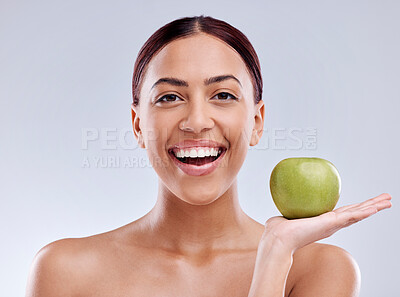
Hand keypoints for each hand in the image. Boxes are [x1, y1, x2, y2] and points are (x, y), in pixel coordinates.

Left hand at [261, 193, 391, 253]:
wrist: (278, 239)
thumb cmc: (277, 231)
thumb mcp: (283, 216)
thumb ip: (286, 210)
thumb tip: (281, 201)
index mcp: (322, 222)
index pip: (343, 213)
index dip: (355, 209)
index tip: (364, 204)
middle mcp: (331, 225)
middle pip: (355, 213)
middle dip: (371, 206)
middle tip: (386, 200)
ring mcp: (333, 225)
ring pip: (358, 214)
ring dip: (374, 207)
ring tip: (388, 200)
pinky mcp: (331, 224)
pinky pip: (352, 216)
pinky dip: (365, 211)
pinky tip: (376, 207)